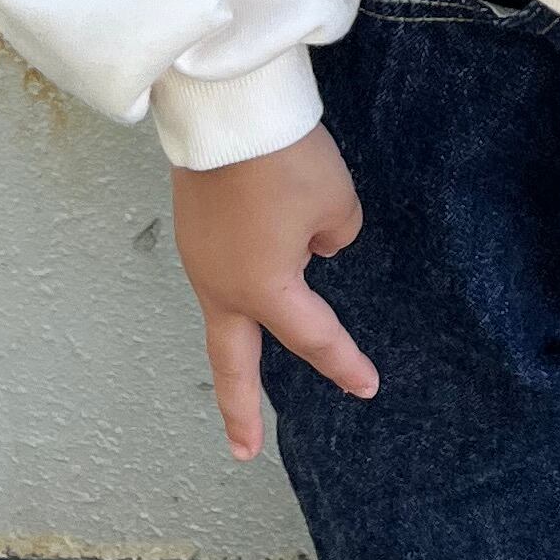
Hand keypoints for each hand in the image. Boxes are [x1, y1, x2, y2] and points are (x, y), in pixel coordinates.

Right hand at [172, 125, 377, 453]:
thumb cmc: (284, 160)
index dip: (344, 363)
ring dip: (243, 335)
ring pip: (224, 313)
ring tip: (254, 364)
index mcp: (263, 290)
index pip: (313, 338)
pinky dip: (240, 283)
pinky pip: (221, 270)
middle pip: (231, 362)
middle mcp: (221, 285)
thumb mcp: (335, 204)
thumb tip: (312, 244)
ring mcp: (198, 257)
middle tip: (246, 451)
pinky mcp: (192, 227)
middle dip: (240, 410)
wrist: (226, 108)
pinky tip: (254, 274)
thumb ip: (332, 237)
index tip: (367, 387)